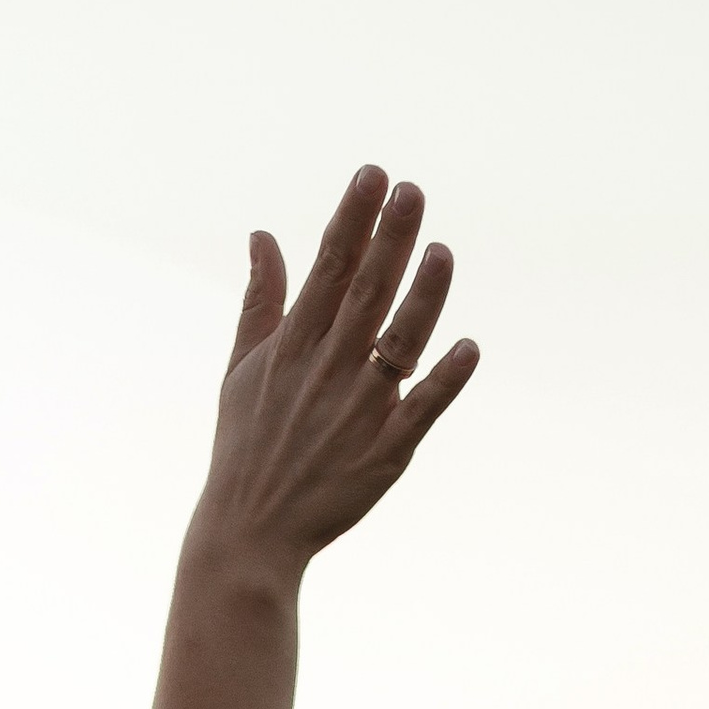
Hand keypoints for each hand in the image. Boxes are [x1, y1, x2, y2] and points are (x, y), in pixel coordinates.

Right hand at [191, 163, 477, 584]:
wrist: (248, 533)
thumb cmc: (245, 446)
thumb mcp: (240, 369)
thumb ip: (260, 300)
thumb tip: (263, 234)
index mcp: (292, 349)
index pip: (327, 270)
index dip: (352, 220)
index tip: (374, 175)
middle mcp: (326, 373)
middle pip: (365, 295)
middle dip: (389, 240)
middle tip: (412, 190)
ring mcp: (356, 413)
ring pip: (398, 344)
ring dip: (422, 298)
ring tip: (441, 251)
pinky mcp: (383, 455)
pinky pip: (419, 412)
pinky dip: (443, 382)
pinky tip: (468, 348)